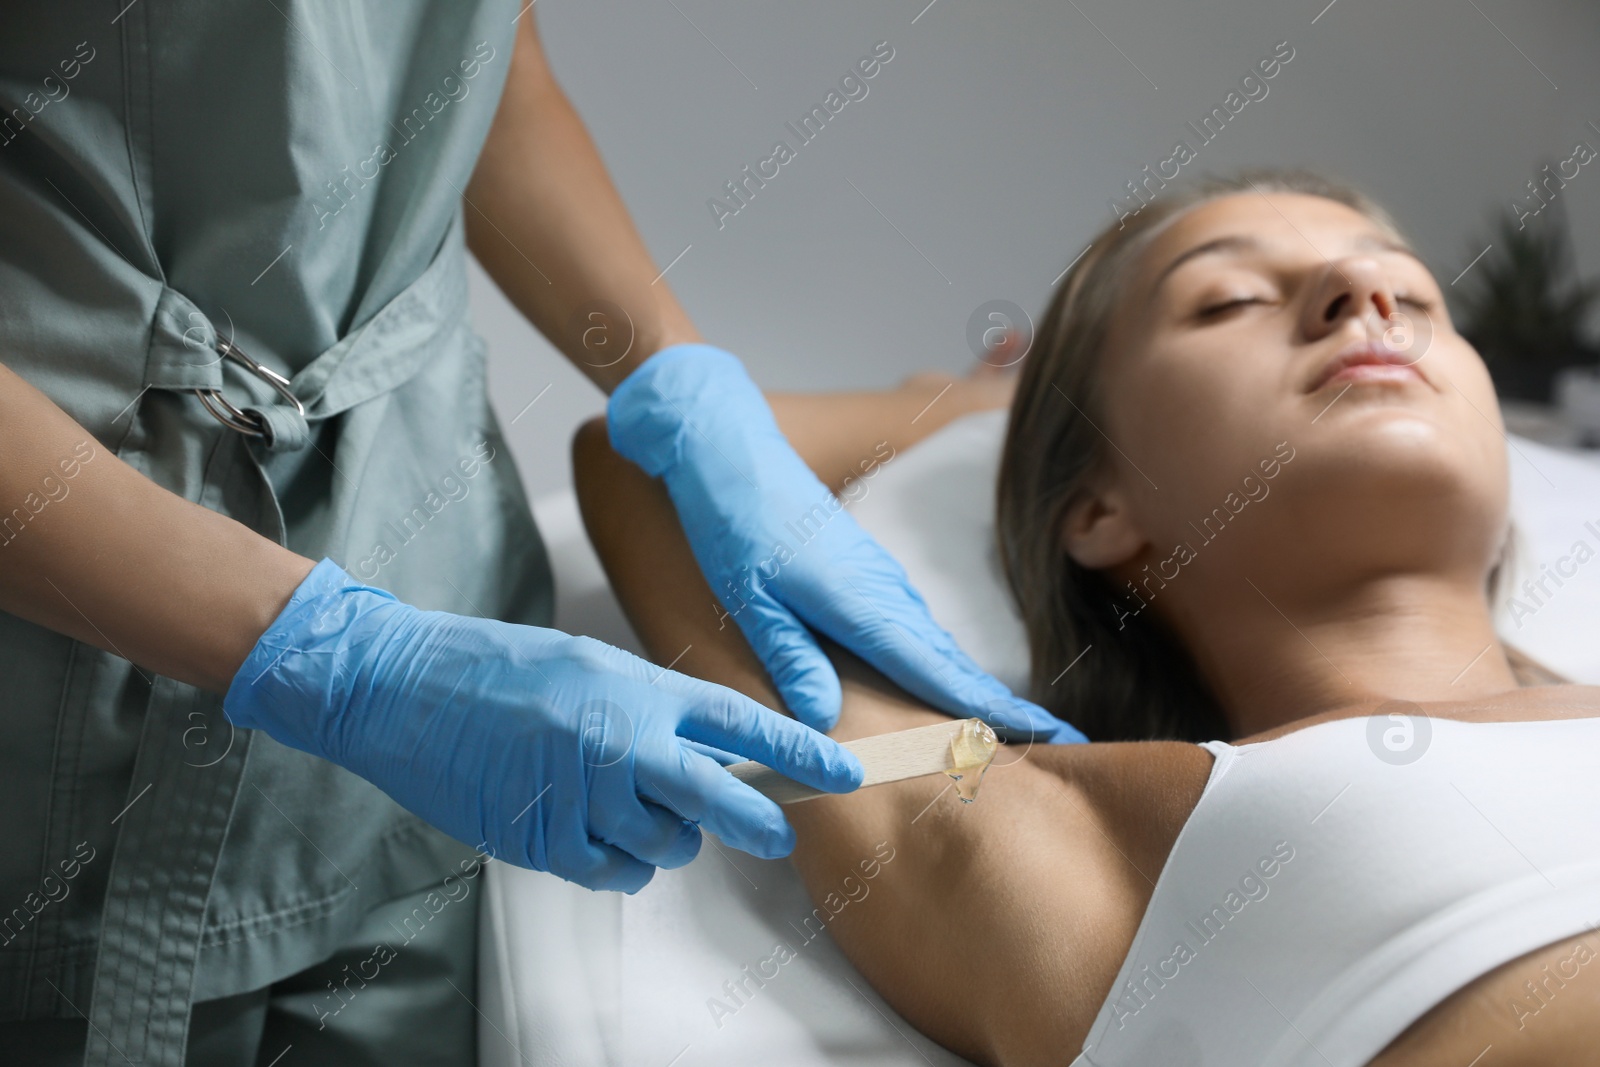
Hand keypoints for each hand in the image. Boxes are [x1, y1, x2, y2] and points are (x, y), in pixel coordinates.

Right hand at [223, 560, 863, 892]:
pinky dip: (616, 862)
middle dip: (760, 821)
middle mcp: (620, 743)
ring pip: (664, 844)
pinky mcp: (544, 839)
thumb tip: (707, 752)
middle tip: (781, 835)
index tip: (842, 770)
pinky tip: (593, 831)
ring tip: (624, 805)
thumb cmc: (496, 669)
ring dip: (664, 836)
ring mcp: (582, 795)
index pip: (739, 724)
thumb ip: (651, 708)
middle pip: (718, 798)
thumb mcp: (590, 666)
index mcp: (636, 690)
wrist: (402, 688)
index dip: (797, 752)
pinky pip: (612, 872)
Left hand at [606, 344, 1086, 742]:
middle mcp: (886, 593)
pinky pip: (918, 630)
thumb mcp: (749, 597)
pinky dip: (942, 665)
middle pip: (955, 664)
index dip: (994, 711)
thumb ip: (789, 657)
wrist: (733, 452)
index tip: (1050, 737)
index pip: (941, 672)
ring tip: (1013, 732)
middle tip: (1058, 748)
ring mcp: (883, 581)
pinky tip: (947, 688)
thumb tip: (825, 719)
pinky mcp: (870, 575)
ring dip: (974, 691)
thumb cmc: (735, 522)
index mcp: (862, 604)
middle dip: (1005, 709)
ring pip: (938, 648)